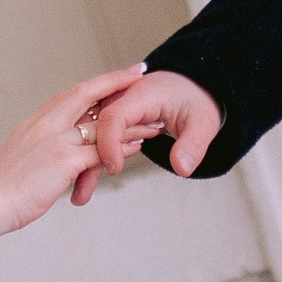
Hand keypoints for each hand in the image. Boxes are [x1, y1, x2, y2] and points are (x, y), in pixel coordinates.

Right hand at [0, 66, 145, 234]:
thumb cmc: (1, 192)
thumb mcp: (22, 162)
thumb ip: (40, 152)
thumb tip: (52, 156)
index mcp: (33, 124)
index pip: (67, 95)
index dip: (93, 85)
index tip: (112, 77)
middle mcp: (43, 125)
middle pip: (84, 93)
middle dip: (114, 81)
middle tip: (138, 71)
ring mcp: (53, 141)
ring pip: (99, 124)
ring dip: (128, 121)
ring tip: (151, 119)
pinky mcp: (62, 161)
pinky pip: (100, 150)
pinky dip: (120, 147)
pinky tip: (137, 147)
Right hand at [86, 67, 222, 179]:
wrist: (188, 85)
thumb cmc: (194, 98)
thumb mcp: (202, 121)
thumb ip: (192, 145)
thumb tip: (181, 169)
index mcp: (140, 94)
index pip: (114, 117)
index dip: (110, 143)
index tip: (114, 169)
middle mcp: (120, 98)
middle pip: (95, 129)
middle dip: (86, 161)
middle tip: (82, 192)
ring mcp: (113, 108)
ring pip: (91, 137)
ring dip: (83, 165)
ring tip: (79, 197)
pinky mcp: (112, 119)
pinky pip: (97, 140)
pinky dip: (92, 161)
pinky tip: (85, 184)